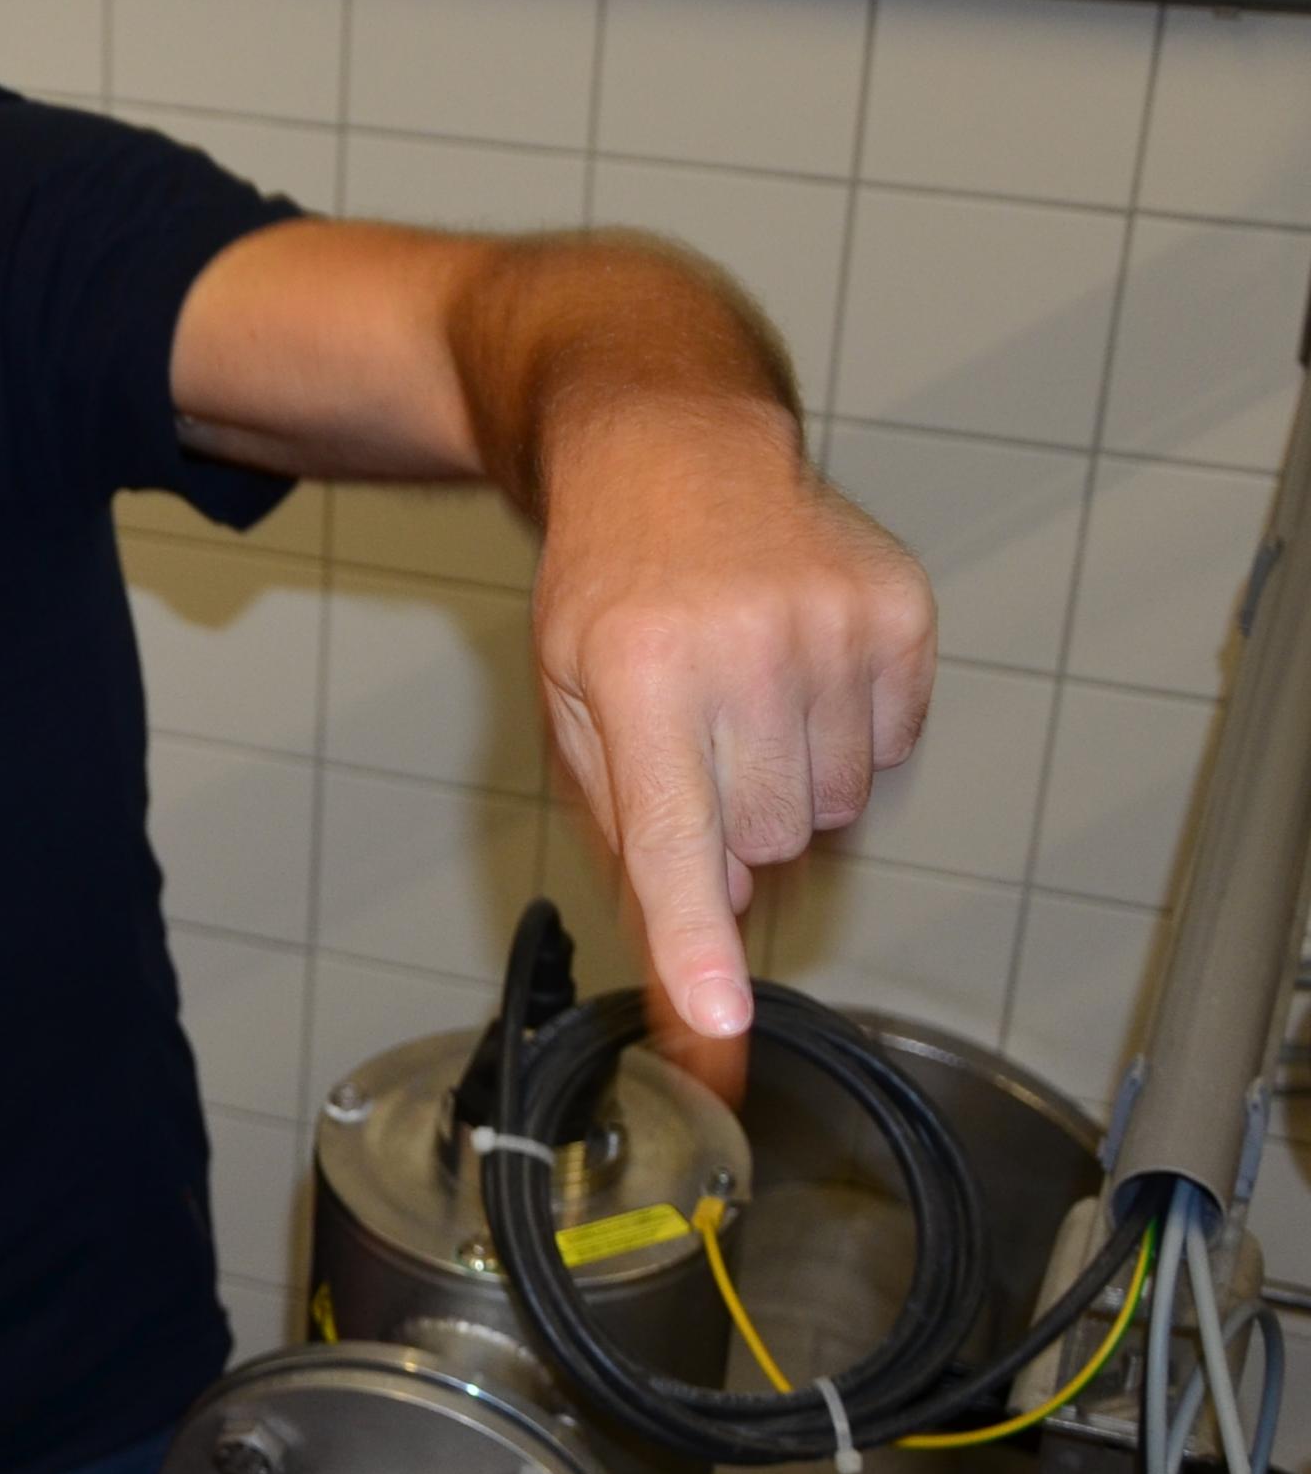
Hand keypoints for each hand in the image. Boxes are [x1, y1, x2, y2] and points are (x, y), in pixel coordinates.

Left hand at [532, 392, 933, 1088]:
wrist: (674, 449)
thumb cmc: (610, 589)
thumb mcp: (571, 698)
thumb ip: (623, 822)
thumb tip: (688, 943)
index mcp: (640, 675)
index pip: (674, 838)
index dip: (698, 942)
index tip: (718, 1024)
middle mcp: (743, 649)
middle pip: (766, 840)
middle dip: (734, 824)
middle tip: (699, 740)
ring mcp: (834, 626)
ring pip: (833, 806)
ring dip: (791, 781)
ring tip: (746, 691)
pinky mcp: (901, 612)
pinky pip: (892, 749)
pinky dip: (848, 735)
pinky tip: (800, 669)